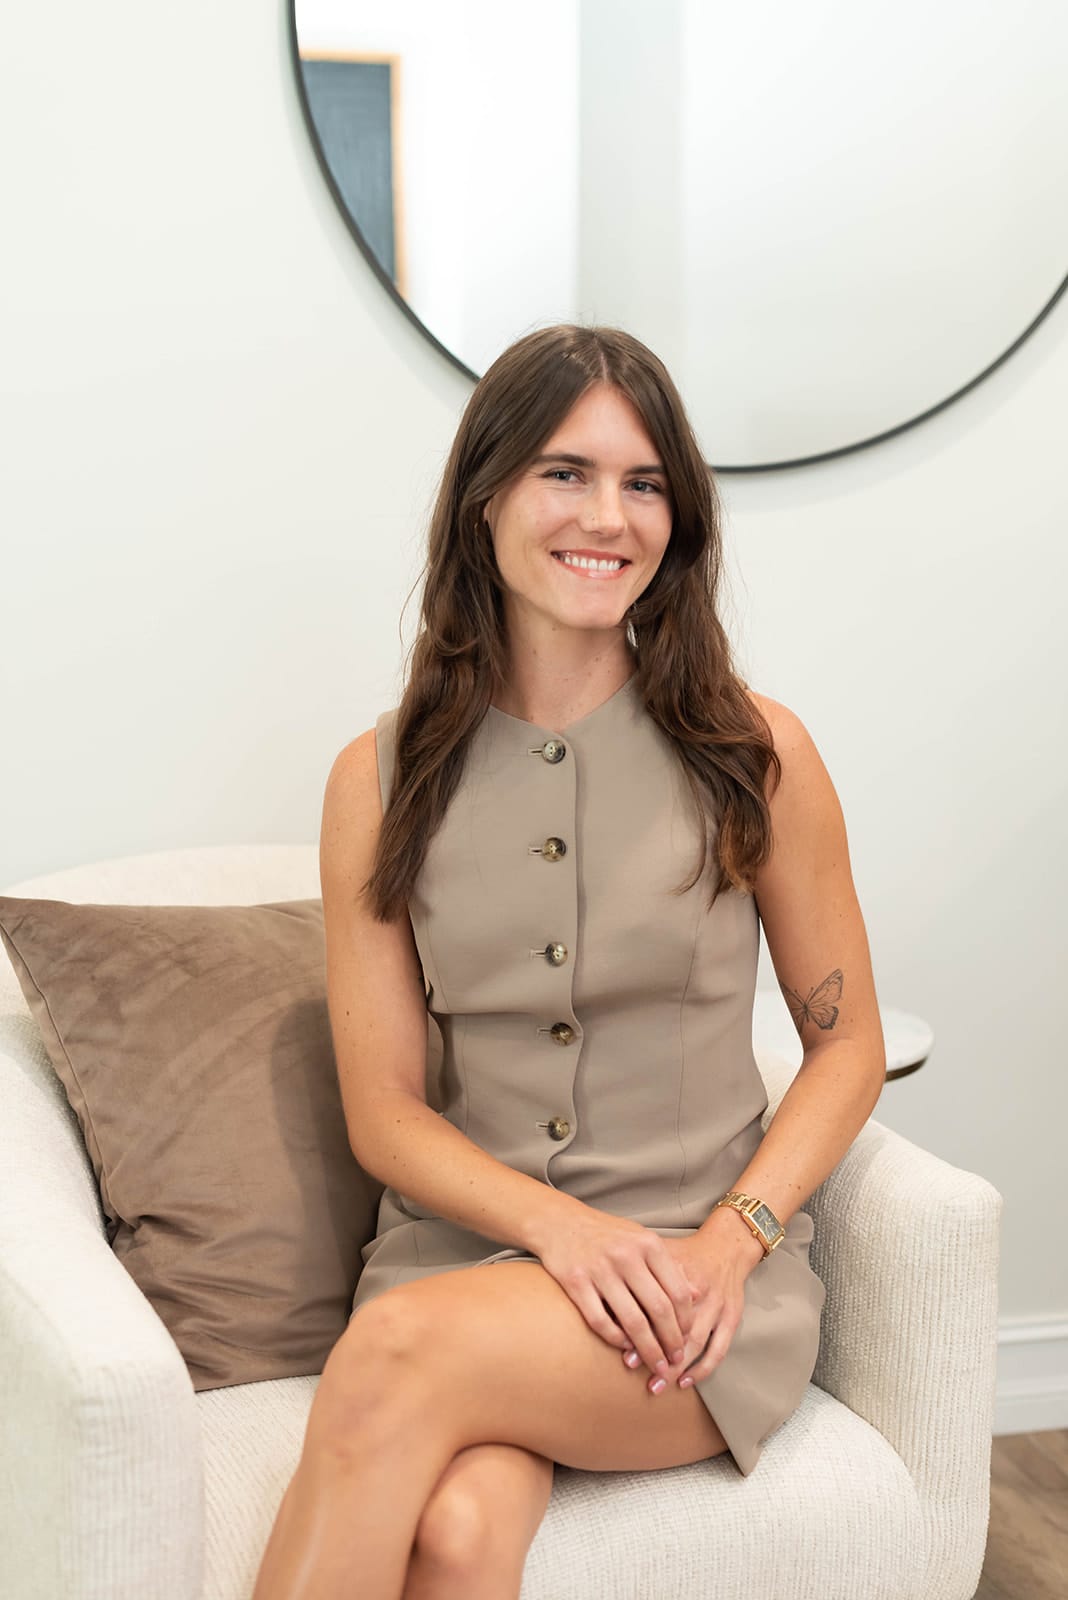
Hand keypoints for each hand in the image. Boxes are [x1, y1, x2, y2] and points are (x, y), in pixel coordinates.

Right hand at [534, 1201, 697, 1376]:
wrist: (560, 1221)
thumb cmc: (607, 1234)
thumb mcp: (642, 1240)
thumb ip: (668, 1265)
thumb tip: (696, 1295)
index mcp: (648, 1244)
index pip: (677, 1291)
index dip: (686, 1320)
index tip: (688, 1338)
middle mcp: (626, 1255)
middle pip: (659, 1309)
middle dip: (671, 1341)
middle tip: (676, 1360)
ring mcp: (600, 1269)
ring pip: (632, 1321)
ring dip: (648, 1350)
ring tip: (657, 1365)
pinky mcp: (575, 1282)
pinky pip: (600, 1321)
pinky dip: (616, 1339)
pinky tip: (625, 1346)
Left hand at [618, 1217, 763, 1395]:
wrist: (725, 1246)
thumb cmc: (683, 1253)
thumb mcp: (658, 1251)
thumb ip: (635, 1273)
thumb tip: (607, 1296)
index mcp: (679, 1270)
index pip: (656, 1303)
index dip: (639, 1328)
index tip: (623, 1350)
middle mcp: (701, 1287)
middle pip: (675, 1325)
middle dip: (656, 1350)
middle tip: (634, 1371)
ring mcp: (718, 1303)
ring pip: (696, 1341)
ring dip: (676, 1367)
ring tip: (657, 1384)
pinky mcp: (732, 1315)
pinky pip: (719, 1349)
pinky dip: (702, 1368)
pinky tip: (684, 1382)